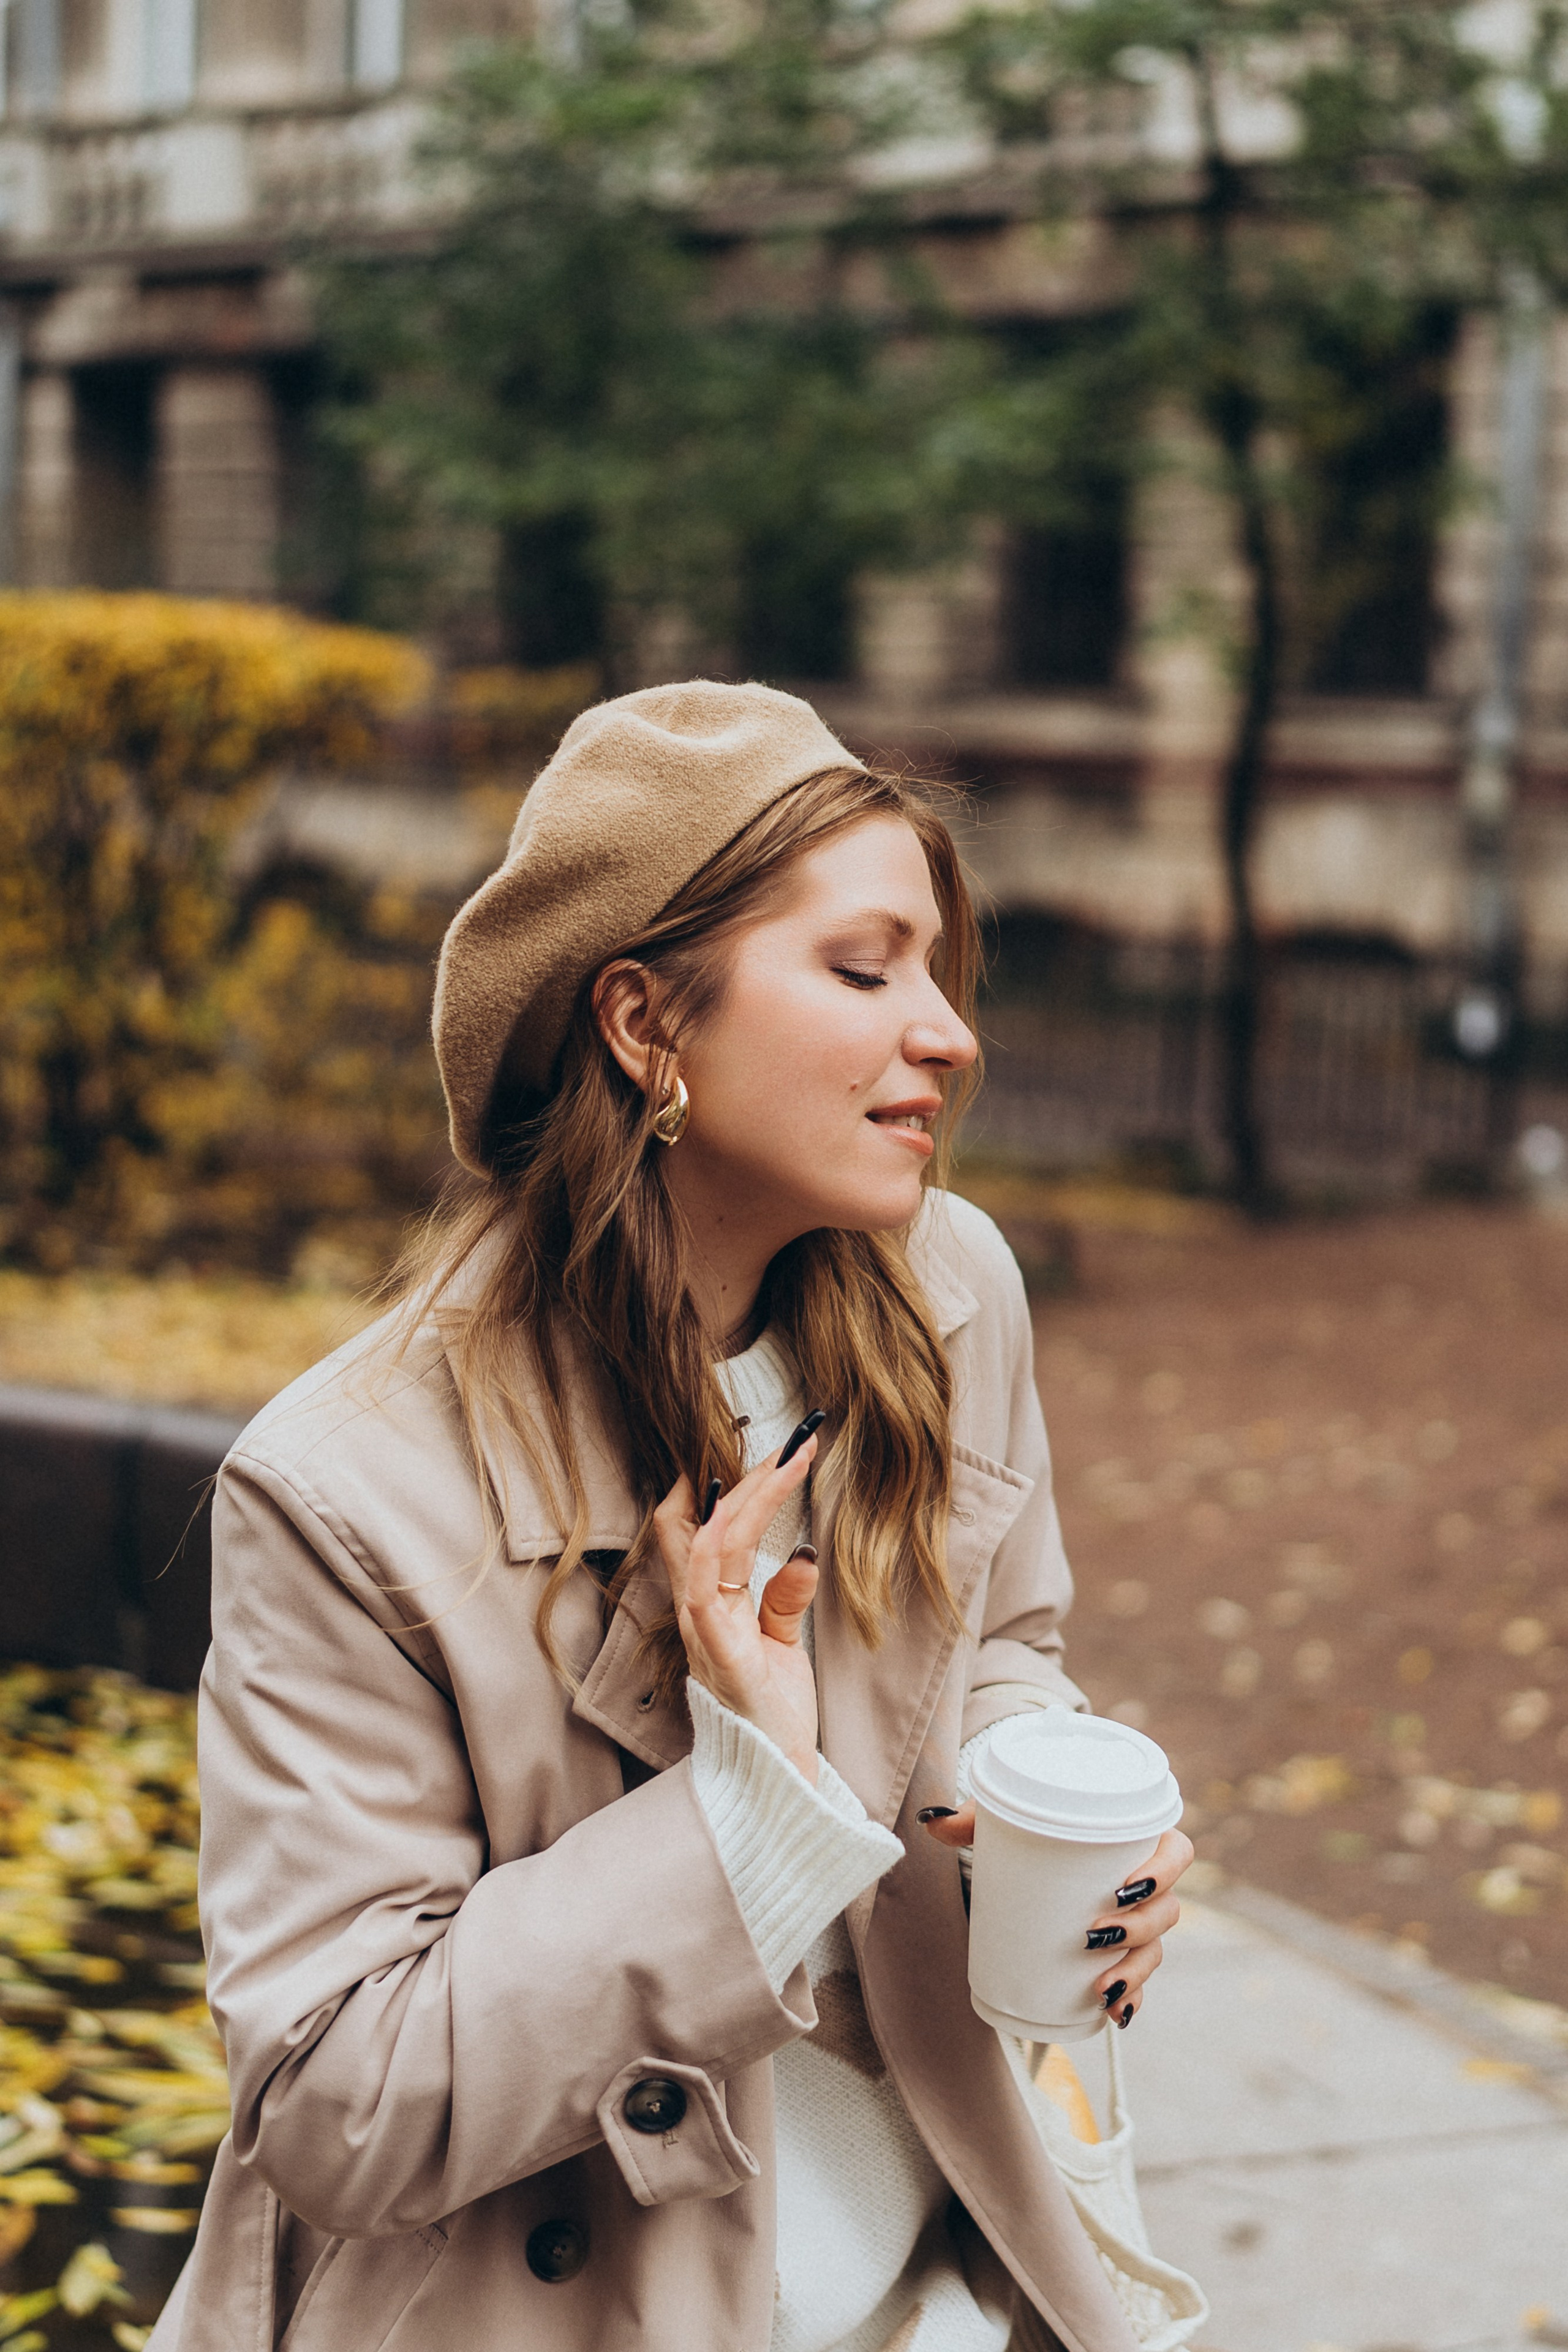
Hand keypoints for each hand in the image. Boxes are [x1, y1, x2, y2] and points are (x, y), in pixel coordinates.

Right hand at [653, 1436, 821, 1783]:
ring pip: (708, 1540)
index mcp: (709, 1605)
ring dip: (748, 1492)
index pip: (704, 1528)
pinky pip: (704, 1585)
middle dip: (744, 1473)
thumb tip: (800, 1550)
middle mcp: (697, 1610)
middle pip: (701, 1522)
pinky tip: (739, 1506)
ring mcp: (703, 1629)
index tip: (772, 1446)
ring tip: (790, 1455)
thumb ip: (782, 1599)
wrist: (776, 1782)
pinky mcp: (720, 1652)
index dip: (724, 1483)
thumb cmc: (773, 1714)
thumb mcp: (782, 1645)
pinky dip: (715, 1540)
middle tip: (794, 1437)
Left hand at [921, 1811, 1195, 2024]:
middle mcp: (1147, 1885)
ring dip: (1134, 1971)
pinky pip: (1139, 1982)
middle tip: (1093, 1933)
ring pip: (1155, 1950)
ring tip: (1100, 1986)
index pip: (1175, 1852)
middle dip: (1139, 1928)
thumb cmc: (1032, 1831)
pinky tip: (1116, 2015)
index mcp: (1137, 1840)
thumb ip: (973, 1818)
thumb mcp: (1004, 1823)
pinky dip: (1131, 2000)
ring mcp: (1138, 1924)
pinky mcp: (1121, 1953)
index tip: (1121, 1887)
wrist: (1032, 1857)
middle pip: (1168, 1909)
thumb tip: (932, 1819)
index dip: (1162, 1870)